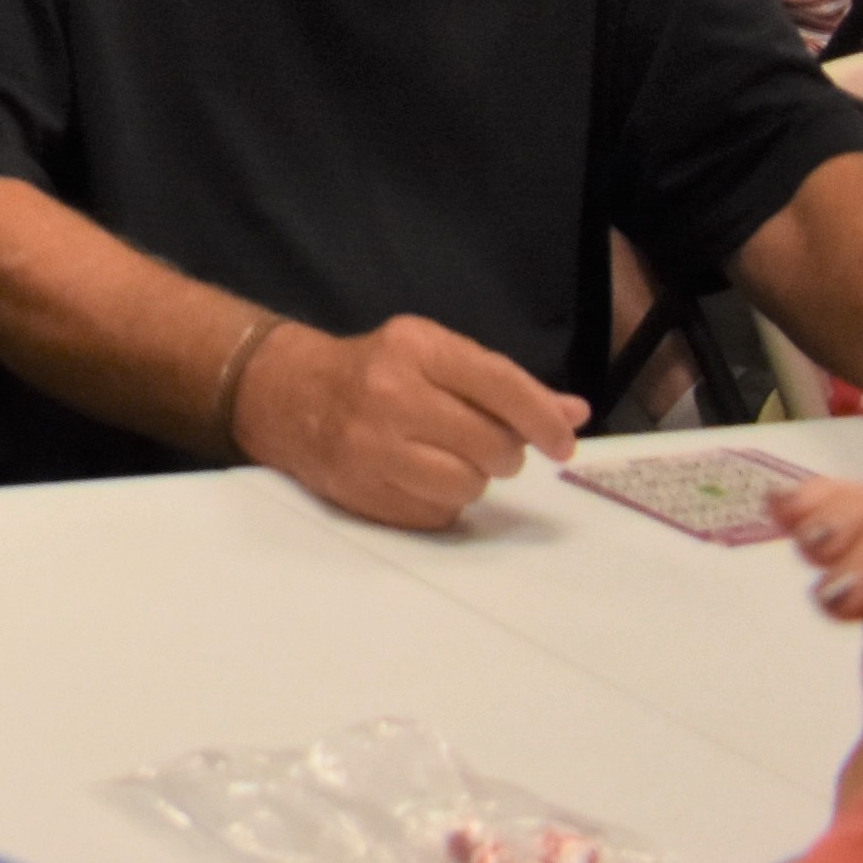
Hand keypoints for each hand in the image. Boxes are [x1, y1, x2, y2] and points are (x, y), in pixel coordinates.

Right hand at [240, 313, 583, 528]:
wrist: (288, 396)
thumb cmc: (376, 371)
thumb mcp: (434, 356)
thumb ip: (504, 385)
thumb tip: (574, 415)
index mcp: (415, 348)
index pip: (500, 385)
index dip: (543, 419)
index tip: (564, 445)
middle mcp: (392, 394)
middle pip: (492, 446)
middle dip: (502, 452)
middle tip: (484, 445)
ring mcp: (373, 447)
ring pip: (469, 486)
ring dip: (470, 480)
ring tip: (444, 459)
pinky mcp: (363, 491)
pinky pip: (439, 515)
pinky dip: (441, 503)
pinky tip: (417, 478)